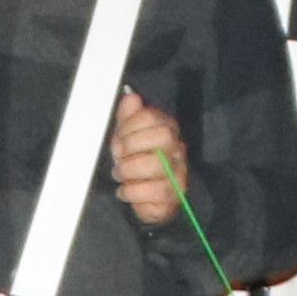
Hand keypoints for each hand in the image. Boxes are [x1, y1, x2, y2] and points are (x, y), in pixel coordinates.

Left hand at [107, 88, 190, 228]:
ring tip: (119, 175)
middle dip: (133, 146)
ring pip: (158, 164)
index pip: (151, 116)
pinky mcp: (173, 197)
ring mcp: (178, 173)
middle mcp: (177, 149)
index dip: (129, 126)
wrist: (144, 198)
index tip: (118, 139)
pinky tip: (125, 190)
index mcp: (167, 129)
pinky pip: (154, 191)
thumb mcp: (127, 137)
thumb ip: (128, 116)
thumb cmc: (135, 162)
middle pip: (162, 136)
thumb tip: (131, 97)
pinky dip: (132, 192)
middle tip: (118, 157)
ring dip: (129, 171)